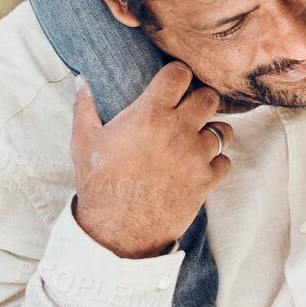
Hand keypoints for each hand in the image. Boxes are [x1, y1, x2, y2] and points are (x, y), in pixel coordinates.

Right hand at [70, 61, 233, 258]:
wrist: (116, 233)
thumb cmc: (99, 185)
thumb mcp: (83, 142)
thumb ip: (84, 106)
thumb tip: (80, 80)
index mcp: (149, 115)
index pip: (180, 73)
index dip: (177, 74)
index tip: (172, 82)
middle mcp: (178, 131)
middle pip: (209, 96)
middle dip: (199, 99)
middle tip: (186, 109)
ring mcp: (195, 157)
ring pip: (223, 130)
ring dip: (210, 132)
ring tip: (194, 139)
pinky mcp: (206, 183)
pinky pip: (225, 162)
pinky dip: (215, 162)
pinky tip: (197, 165)